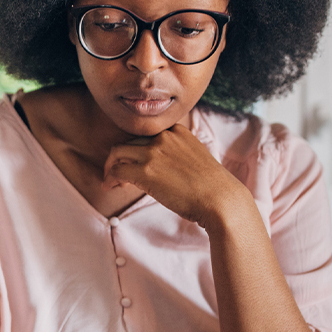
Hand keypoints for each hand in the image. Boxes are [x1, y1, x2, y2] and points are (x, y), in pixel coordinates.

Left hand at [103, 125, 248, 227]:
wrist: (221, 200)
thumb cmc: (213, 187)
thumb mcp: (196, 158)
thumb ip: (177, 155)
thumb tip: (161, 169)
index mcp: (177, 131)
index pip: (147, 136)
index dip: (138, 150)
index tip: (137, 164)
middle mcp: (163, 138)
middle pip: (130, 142)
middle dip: (121, 158)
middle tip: (120, 176)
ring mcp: (153, 153)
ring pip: (118, 152)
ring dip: (112, 167)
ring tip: (113, 182)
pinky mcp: (145, 171)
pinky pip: (117, 170)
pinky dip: (110, 178)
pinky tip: (112, 187)